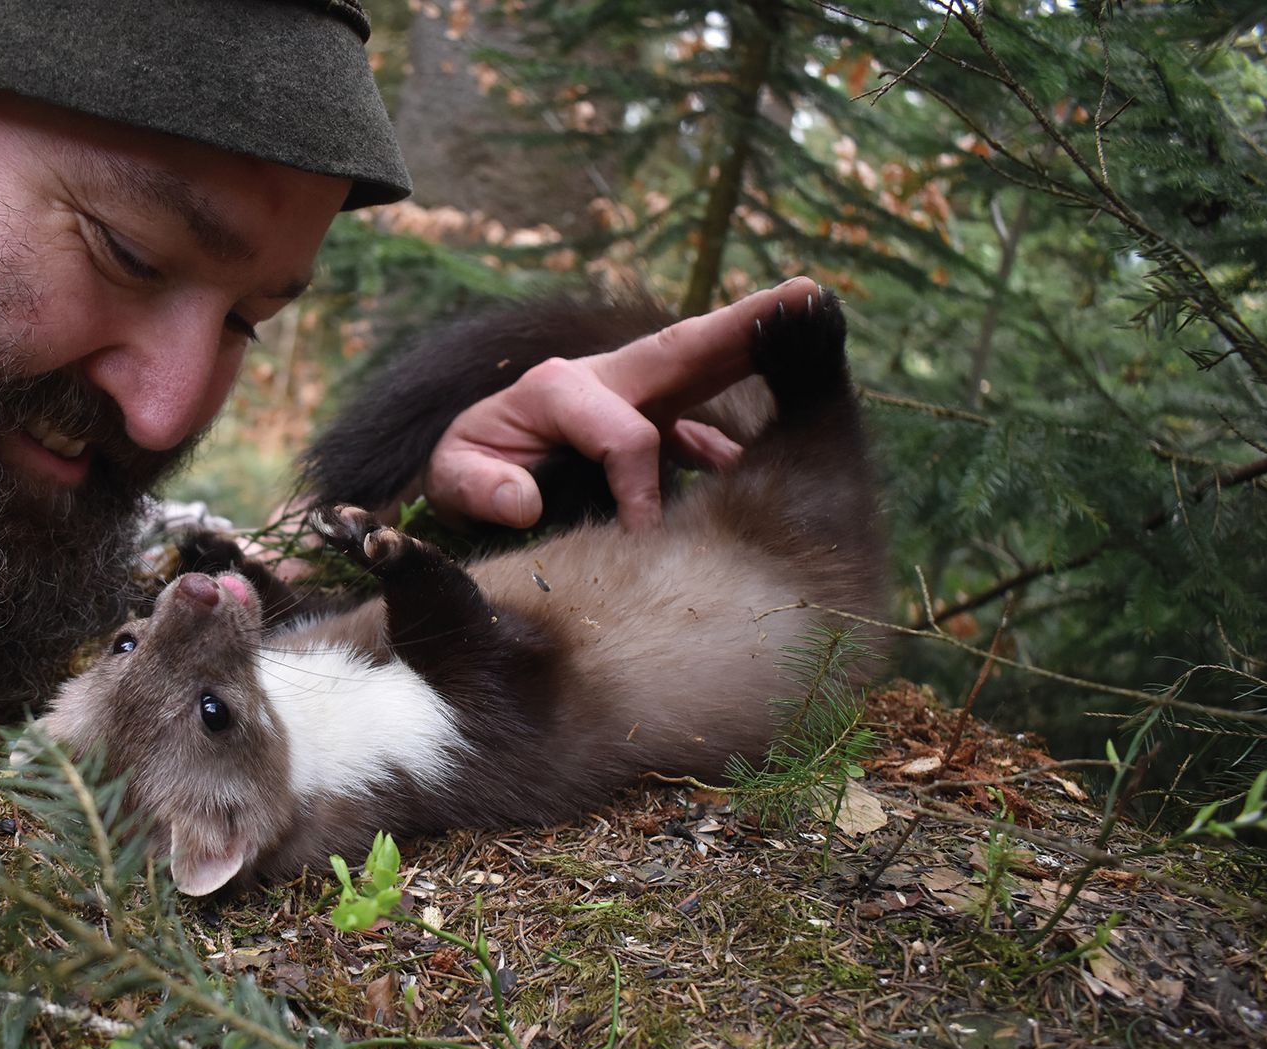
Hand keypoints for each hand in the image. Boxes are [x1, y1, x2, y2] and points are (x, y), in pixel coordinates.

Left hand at [424, 277, 821, 532]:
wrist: (461, 471)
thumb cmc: (461, 471)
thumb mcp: (453, 479)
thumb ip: (482, 488)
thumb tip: (524, 504)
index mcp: (558, 390)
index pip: (627, 436)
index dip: (640, 488)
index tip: (644, 536)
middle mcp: (601, 380)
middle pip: (682, 350)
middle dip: (744, 326)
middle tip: (807, 295)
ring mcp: (627, 398)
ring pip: (700, 372)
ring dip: (755, 354)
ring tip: (812, 329)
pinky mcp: (642, 423)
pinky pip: (696, 425)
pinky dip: (731, 435)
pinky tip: (766, 450)